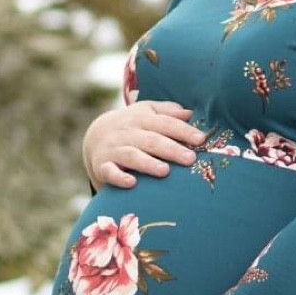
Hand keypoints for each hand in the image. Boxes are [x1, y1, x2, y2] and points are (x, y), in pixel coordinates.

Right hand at [84, 101, 203, 187]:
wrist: (95, 136)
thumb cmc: (132, 126)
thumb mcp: (147, 112)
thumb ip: (167, 112)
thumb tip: (190, 113)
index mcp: (142, 118)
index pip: (165, 123)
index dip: (183, 131)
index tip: (200, 139)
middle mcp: (128, 133)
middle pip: (151, 140)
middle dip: (171, 149)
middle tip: (190, 158)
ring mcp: (114, 149)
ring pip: (132, 155)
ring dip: (148, 163)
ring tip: (165, 171)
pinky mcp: (102, 166)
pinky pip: (110, 171)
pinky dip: (119, 177)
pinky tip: (131, 183)